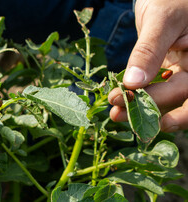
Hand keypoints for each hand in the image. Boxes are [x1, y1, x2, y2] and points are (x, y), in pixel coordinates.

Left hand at [109, 0, 187, 131]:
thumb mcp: (162, 20)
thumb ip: (149, 50)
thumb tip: (133, 83)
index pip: (185, 89)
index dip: (157, 100)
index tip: (127, 102)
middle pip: (176, 100)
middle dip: (146, 110)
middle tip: (118, 115)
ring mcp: (181, 71)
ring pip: (163, 98)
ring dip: (139, 106)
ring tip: (114, 113)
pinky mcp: (167, 70)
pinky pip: (154, 87)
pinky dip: (137, 93)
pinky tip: (119, 98)